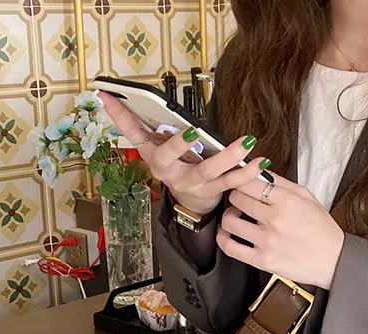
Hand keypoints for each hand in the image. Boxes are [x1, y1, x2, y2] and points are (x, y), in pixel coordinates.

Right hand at [99, 92, 267, 215]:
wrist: (191, 204)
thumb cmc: (177, 166)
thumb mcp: (155, 146)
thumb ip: (135, 123)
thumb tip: (106, 95)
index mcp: (153, 157)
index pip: (132, 133)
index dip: (120, 118)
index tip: (112, 98)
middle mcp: (170, 172)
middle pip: (171, 157)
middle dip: (180, 145)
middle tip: (192, 132)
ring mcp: (193, 184)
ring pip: (210, 172)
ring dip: (229, 157)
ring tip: (247, 143)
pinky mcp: (213, 192)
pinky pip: (232, 183)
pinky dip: (247, 173)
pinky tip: (261, 161)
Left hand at [218, 175, 344, 290]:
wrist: (333, 261)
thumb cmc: (322, 230)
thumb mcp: (307, 197)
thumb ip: (281, 183)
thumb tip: (259, 170)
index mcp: (287, 201)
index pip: (248, 181)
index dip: (240, 179)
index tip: (239, 181)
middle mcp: (275, 220)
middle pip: (236, 198)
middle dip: (235, 196)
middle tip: (240, 199)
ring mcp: (267, 241)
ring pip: (229, 221)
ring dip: (229, 216)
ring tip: (235, 217)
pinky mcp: (262, 261)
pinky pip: (231, 247)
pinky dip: (223, 239)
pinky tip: (228, 234)